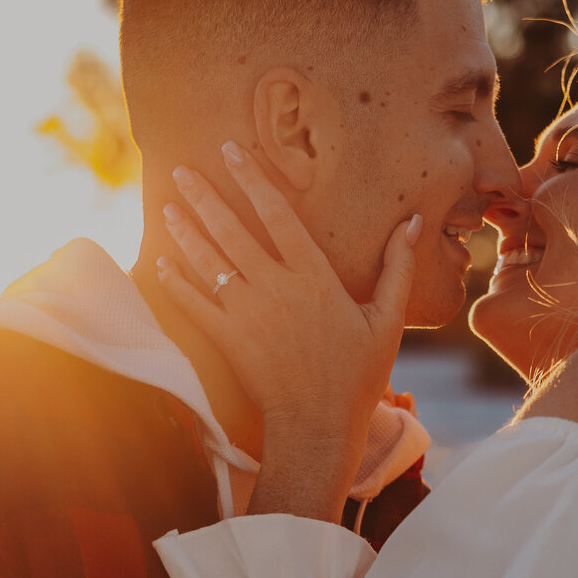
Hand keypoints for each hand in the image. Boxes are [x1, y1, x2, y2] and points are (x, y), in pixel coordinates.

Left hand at [158, 143, 420, 518]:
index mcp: (314, 276)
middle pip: (232, 231)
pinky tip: (164, 261)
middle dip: (205, 196)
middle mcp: (276, 288)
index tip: (231, 151)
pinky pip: (195, 303)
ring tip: (169, 204)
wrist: (318, 426)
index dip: (253, 180)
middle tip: (181, 169)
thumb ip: (398, 267)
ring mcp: (247, 314)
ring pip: (208, 261)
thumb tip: (414, 222)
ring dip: (185, 230)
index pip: (278, 214)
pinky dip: (177, 281)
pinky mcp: (228, 340)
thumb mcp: (388, 319)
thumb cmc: (358, 375)